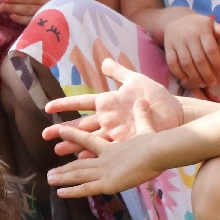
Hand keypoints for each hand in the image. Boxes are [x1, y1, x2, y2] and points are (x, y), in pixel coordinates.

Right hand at [42, 58, 182, 156]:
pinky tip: (81, 159)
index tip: (48, 107)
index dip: (65, 104)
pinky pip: (106, 149)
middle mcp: (107, 119)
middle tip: (45, 135)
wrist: (173, 112)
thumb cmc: (156, 95)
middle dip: (62, 131)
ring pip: (89, 140)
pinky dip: (94, 155)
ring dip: (73, 146)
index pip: (81, 103)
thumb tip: (103, 60)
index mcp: (107, 102)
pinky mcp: (125, 142)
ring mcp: (115, 132)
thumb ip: (118, 71)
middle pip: (80, 125)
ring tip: (58, 151)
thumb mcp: (135, 79)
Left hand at [46, 101, 162, 196]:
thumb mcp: (146, 127)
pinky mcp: (108, 183)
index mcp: (111, 147)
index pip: (88, 140)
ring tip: (48, 179)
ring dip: (62, 177)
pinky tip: (59, 193)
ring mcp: (104, 171)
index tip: (60, 131)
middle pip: (79, 162)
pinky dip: (72, 191)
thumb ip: (142, 116)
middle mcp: (103, 158)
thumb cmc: (155, 140)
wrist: (157, 151)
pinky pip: (86, 188)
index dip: (74, 135)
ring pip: (78, 174)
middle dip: (64, 167)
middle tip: (49, 171)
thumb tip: (143, 101)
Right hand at [163, 11, 219, 88]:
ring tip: (203, 84)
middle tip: (214, 83)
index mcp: (202, 30)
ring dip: (195, 76)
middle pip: (199, 59)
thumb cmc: (198, 25)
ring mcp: (177, 42)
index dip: (217, 62)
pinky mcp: (168, 47)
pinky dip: (179, 73)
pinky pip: (172, 63)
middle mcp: (189, 36)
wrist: (175, 18)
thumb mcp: (211, 24)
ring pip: (186, 63)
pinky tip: (187, 80)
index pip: (211, 49)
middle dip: (207, 73)